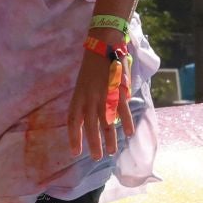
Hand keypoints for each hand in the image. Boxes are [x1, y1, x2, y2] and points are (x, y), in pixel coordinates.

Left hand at [69, 41, 134, 160]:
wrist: (103, 44)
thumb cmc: (93, 65)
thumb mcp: (84, 84)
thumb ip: (88, 101)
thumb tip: (99, 116)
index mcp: (78, 96)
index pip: (73, 121)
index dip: (74, 137)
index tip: (75, 152)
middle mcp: (89, 98)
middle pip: (90, 126)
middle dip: (93, 144)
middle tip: (96, 158)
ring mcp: (104, 95)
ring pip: (106, 122)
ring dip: (110, 138)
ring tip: (112, 152)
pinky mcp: (117, 90)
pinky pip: (121, 110)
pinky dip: (125, 122)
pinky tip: (128, 133)